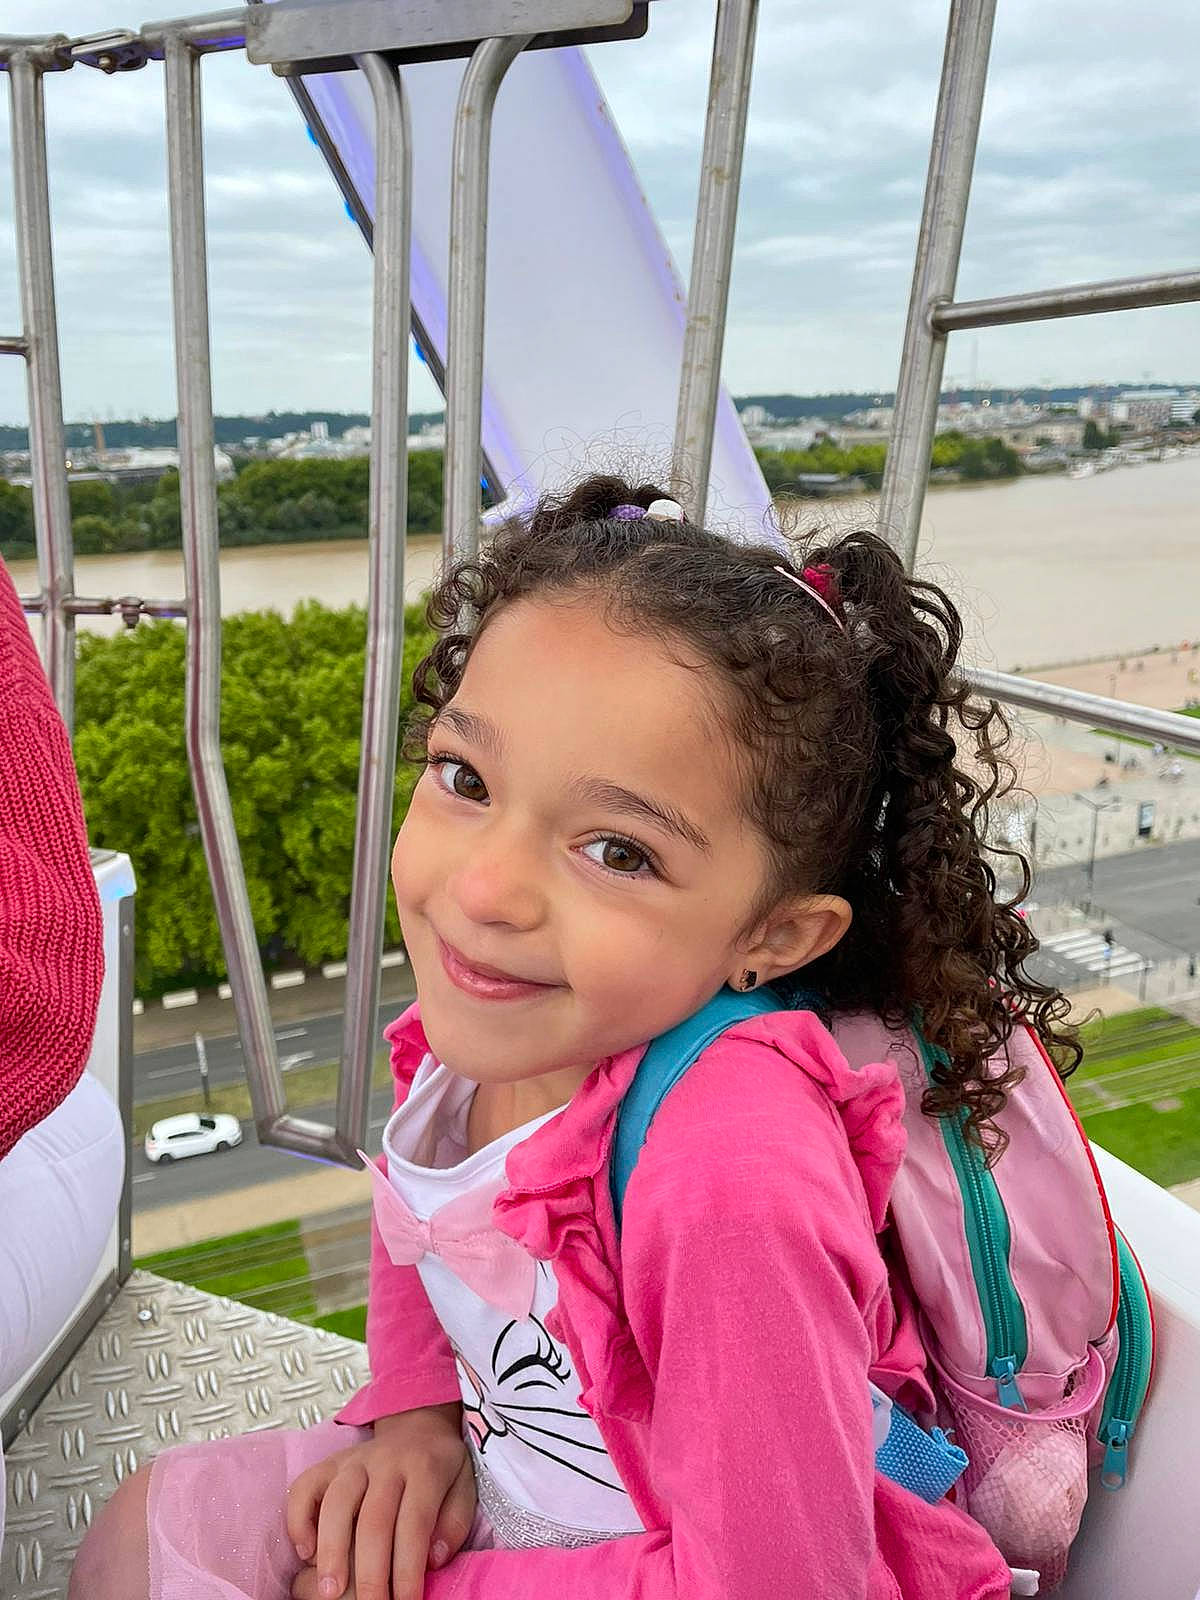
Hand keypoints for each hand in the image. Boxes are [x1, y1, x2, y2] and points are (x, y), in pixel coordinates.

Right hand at [286, 1404, 475, 1599]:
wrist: (417, 1427)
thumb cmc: (440, 1470)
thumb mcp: (464, 1487)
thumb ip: (455, 1522)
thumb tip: (434, 1559)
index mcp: (424, 1468)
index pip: (414, 1522)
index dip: (408, 1568)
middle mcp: (386, 1462)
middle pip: (373, 1518)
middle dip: (369, 1571)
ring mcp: (354, 1461)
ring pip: (336, 1503)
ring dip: (332, 1550)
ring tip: (331, 1592)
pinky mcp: (329, 1463)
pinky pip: (305, 1486)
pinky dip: (300, 1519)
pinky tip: (305, 1552)